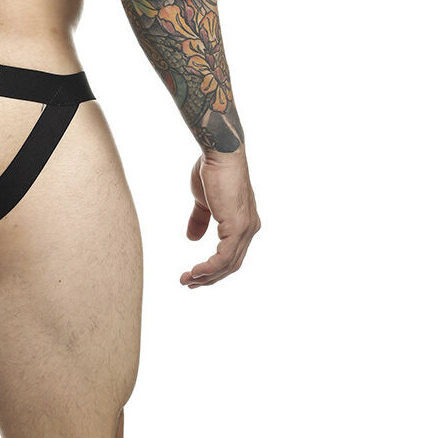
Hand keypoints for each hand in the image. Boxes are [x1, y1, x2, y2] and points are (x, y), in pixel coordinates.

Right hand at [181, 149, 260, 287]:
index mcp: (244, 223)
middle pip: (232, 264)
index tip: (194, 274)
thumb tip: (192, 239)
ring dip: (206, 276)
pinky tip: (195, 272)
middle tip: (188, 283)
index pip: (232, 254)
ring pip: (228, 264)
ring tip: (187, 280)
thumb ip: (200, 220)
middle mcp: (250, 228)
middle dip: (209, 277)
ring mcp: (246, 229)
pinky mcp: (237, 227)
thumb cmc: (212, 170)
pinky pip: (224, 257)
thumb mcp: (204, 201)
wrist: (219, 154)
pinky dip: (209, 268)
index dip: (213, 267)